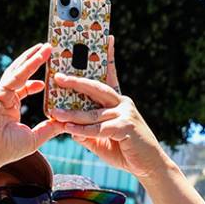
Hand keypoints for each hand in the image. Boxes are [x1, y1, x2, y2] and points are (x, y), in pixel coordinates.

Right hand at [0, 43, 69, 172]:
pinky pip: (15, 76)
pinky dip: (28, 66)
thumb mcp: (34, 138)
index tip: (48, 80)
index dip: (35, 82)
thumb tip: (66, 124)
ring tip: (45, 46)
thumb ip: (49, 129)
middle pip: (21, 73)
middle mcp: (4, 97)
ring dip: (32, 57)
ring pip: (18, 70)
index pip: (24, 88)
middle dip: (34, 61)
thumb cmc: (5, 150)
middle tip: (48, 49)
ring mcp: (0, 93)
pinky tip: (39, 57)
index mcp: (10, 107)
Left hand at [48, 40, 167, 181]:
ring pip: (94, 112)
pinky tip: (70, 130)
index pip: (110, 76)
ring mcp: (126, 113)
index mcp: (117, 102)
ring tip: (55, 111)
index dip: (108, 57)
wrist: (149, 166)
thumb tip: (68, 126)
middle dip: (76, 82)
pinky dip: (84, 130)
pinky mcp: (126, 127)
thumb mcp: (101, 139)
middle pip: (97, 88)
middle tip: (58, 76)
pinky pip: (99, 128)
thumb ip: (86, 131)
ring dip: (73, 113)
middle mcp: (122, 103)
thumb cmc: (125, 151)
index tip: (107, 37)